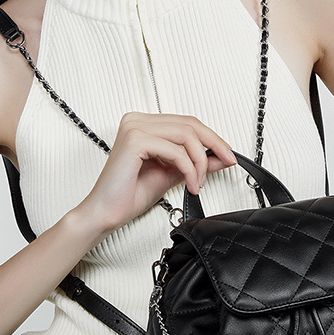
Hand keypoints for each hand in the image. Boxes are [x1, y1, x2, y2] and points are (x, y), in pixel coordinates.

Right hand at [73, 112, 236, 242]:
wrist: (105, 214)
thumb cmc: (128, 195)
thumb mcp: (172, 174)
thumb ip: (195, 162)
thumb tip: (221, 156)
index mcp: (143, 124)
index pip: (186, 123)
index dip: (212, 138)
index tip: (228, 154)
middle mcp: (137, 121)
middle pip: (189, 124)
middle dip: (213, 144)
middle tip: (228, 161)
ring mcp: (134, 128)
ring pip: (186, 135)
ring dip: (200, 162)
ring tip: (198, 182)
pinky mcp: (134, 140)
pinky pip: (175, 150)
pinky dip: (189, 168)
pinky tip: (190, 183)